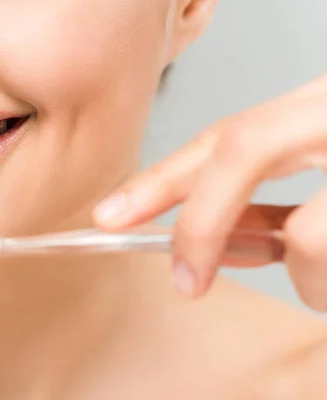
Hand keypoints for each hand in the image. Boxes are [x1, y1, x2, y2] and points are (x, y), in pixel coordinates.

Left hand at [94, 72, 326, 310]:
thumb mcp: (321, 180)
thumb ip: (268, 204)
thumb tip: (222, 245)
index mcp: (314, 110)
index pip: (225, 137)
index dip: (162, 179)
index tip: (110, 215)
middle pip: (240, 148)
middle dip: (202, 224)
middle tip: (187, 281)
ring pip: (305, 238)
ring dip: (305, 275)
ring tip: (322, 276)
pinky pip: (324, 256)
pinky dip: (323, 284)